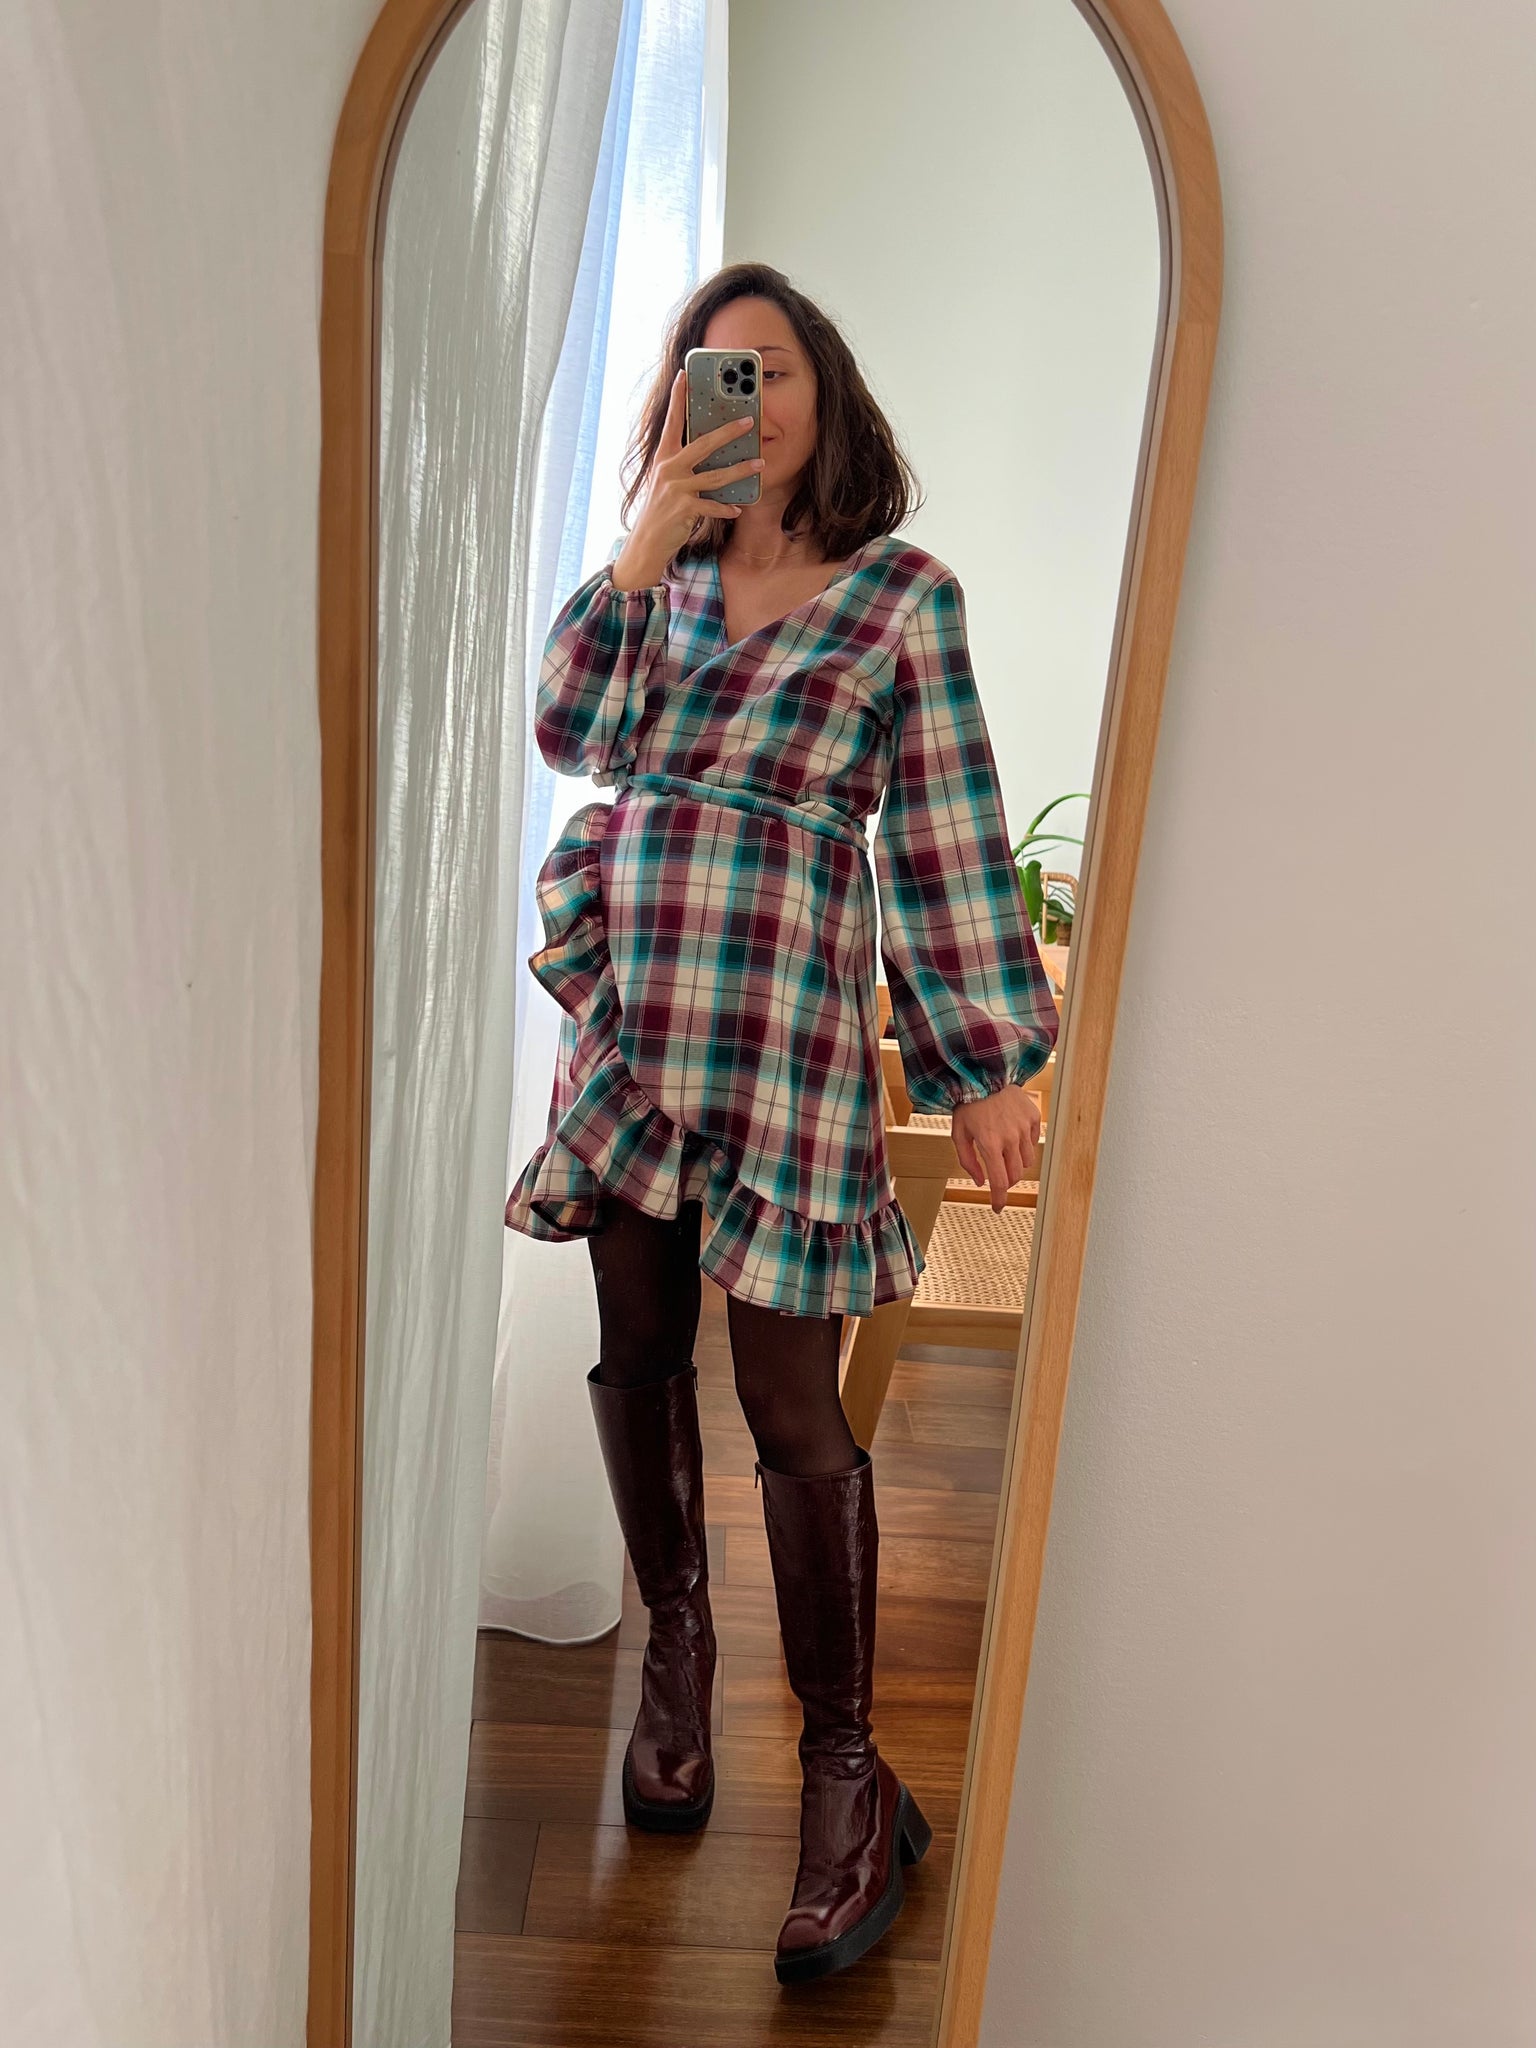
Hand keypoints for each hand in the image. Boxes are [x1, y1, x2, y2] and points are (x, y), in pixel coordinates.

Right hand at [612, 368, 763, 588]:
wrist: (647, 541)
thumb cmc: (661, 509)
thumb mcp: (667, 481)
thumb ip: (683, 464)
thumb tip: (710, 451)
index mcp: (664, 457)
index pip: (672, 421)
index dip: (678, 398)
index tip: (685, 375)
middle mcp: (669, 468)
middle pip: (703, 444)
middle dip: (728, 432)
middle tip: (750, 421)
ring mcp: (676, 489)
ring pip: (715, 476)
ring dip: (740, 470)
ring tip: (760, 463)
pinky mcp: (684, 509)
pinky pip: (712, 506)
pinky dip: (726, 509)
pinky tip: (738, 508)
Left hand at [950, 1087, 1041, 1212]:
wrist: (983, 1074)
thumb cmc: (968, 1104)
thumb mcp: (958, 1134)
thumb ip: (968, 1161)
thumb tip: (980, 1182)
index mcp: (990, 1143)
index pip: (999, 1181)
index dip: (999, 1199)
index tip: (998, 1207)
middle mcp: (1010, 1137)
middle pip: (1015, 1175)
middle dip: (1006, 1182)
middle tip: (998, 1177)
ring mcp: (1023, 1127)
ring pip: (1026, 1161)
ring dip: (1015, 1164)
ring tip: (1004, 1151)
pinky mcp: (1033, 1117)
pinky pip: (1033, 1142)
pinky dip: (1023, 1145)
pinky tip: (1012, 1134)